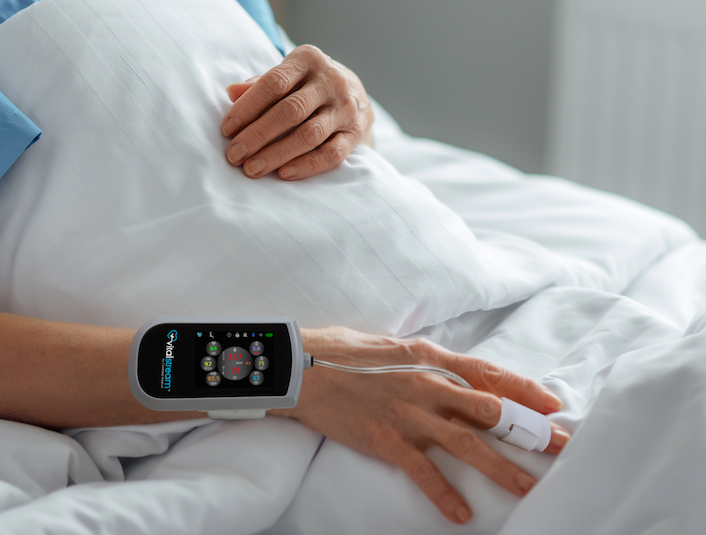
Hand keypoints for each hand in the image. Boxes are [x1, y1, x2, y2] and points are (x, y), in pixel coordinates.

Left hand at [221, 45, 374, 179]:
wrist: (355, 94)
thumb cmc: (307, 85)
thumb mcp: (287, 75)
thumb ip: (259, 85)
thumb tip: (231, 92)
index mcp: (308, 59)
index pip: (274, 83)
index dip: (247, 107)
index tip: (226, 130)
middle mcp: (331, 81)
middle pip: (290, 111)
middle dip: (258, 135)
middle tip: (234, 155)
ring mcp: (346, 108)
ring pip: (309, 135)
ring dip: (277, 154)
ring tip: (251, 169)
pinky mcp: (355, 133)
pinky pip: (331, 154)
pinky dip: (306, 165)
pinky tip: (283, 174)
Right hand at [273, 327, 569, 524]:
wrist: (298, 367)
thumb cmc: (339, 352)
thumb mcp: (390, 346)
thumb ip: (423, 360)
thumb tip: (449, 373)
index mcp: (427, 356)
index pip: (487, 372)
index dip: (523, 388)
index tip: (553, 404)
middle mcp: (425, 383)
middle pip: (491, 409)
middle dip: (530, 429)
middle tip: (562, 446)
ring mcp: (408, 413)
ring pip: (468, 443)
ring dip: (502, 468)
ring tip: (529, 488)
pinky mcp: (386, 439)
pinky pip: (423, 471)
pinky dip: (444, 494)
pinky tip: (461, 514)